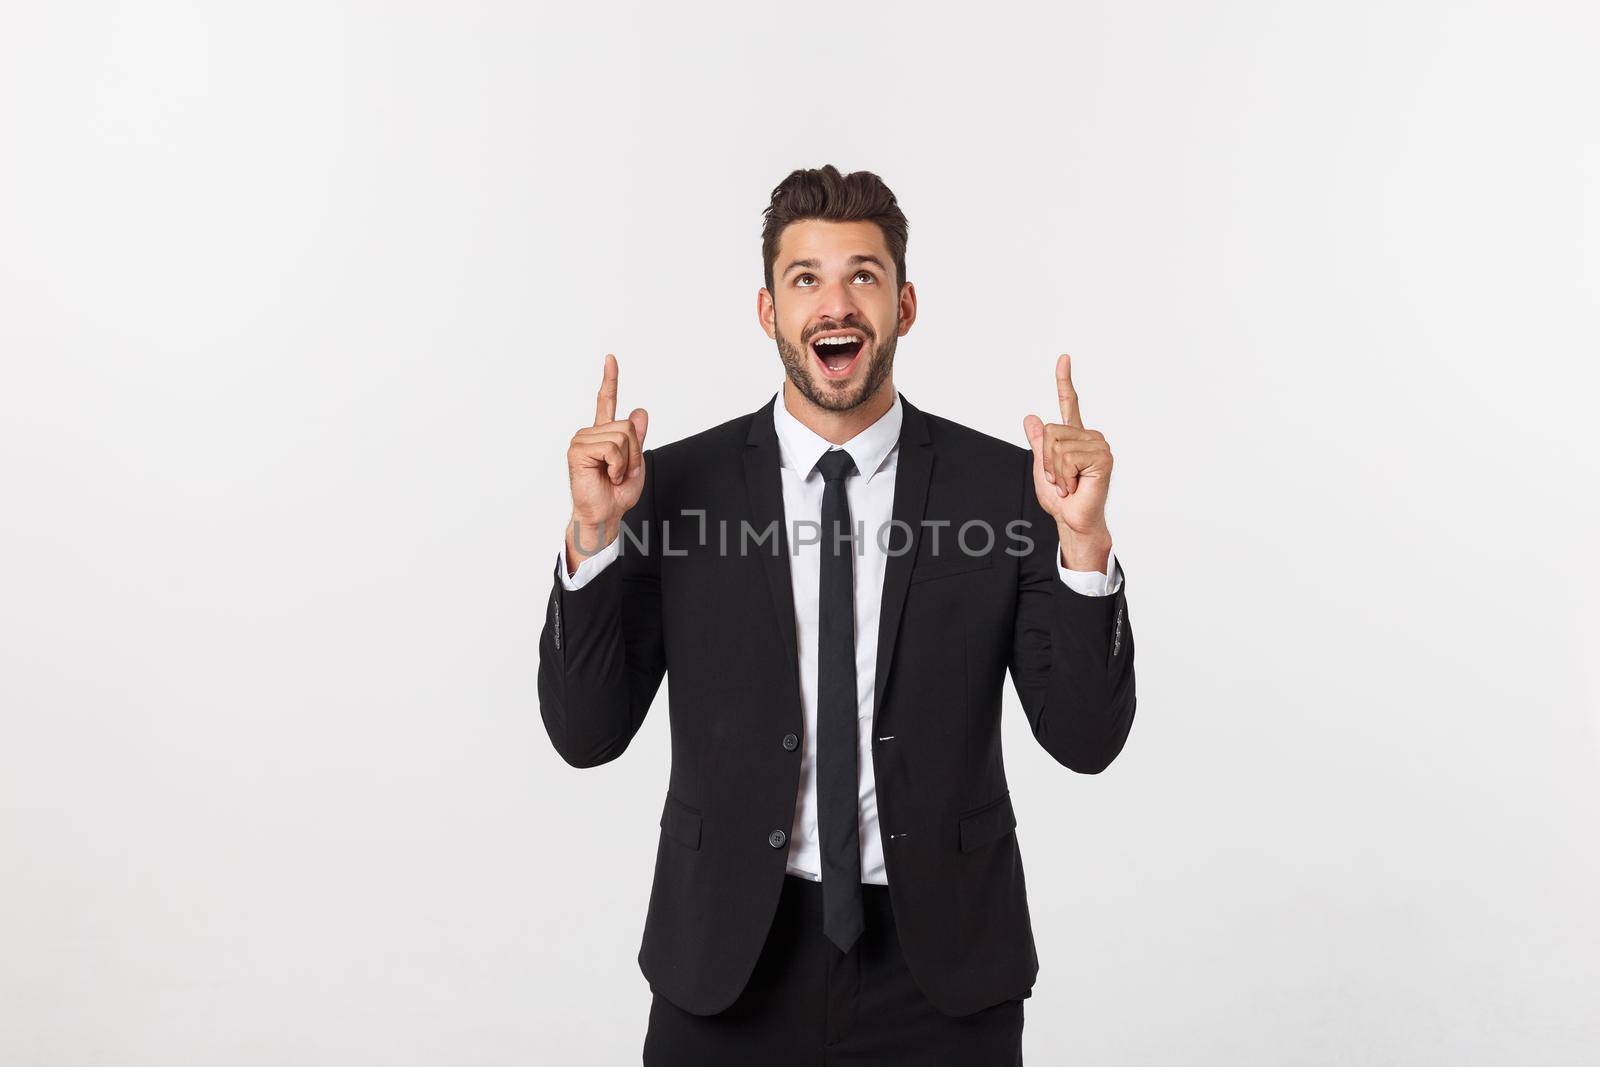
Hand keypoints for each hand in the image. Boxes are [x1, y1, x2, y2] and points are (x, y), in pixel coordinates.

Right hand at [566, 353, 647, 570]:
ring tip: (613, 475)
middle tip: (621, 471)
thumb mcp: (636, 463)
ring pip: (622, 436)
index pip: (606, 402)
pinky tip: (607, 475)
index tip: (610, 359)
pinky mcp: (578, 450)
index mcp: (603, 435)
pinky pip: (612, 448)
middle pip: (627, 425)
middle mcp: (590, 434)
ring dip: (626, 461)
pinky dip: (618, 465)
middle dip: (634, 452)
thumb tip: (639, 411)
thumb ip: (637, 438)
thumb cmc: (616, 494)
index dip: (610, 380)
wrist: (605, 515)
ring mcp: (582, 440)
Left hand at [1023, 354, 1113, 565]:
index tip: (1064, 358)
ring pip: (1056, 445)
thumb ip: (1038, 444)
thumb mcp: (1041, 467)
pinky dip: (1064, 476)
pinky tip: (1076, 485)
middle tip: (1060, 480)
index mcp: (1074, 437)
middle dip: (1046, 460)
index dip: (1064, 381)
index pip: (1069, 404)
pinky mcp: (1103, 457)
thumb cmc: (1062, 499)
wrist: (1073, 520)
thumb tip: (1031, 417)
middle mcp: (1088, 437)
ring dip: (1055, 471)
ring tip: (1069, 484)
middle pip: (1050, 431)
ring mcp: (1098, 445)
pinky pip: (1067, 456)